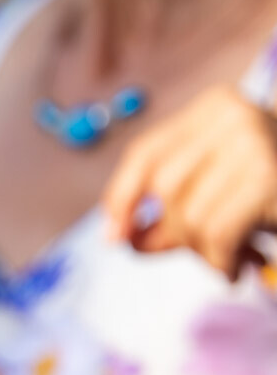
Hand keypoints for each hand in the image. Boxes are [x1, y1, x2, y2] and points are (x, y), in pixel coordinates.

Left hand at [102, 85, 276, 278]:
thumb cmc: (276, 195)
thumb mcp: (222, 191)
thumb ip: (174, 209)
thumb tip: (124, 238)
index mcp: (216, 107)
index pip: (147, 152)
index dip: (122, 197)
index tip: (114, 236)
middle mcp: (234, 115)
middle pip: (165, 187)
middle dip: (172, 231)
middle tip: (201, 253)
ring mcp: (255, 142)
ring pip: (189, 214)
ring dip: (204, 250)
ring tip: (231, 259)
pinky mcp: (270, 177)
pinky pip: (217, 233)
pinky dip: (221, 260)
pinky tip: (238, 267)